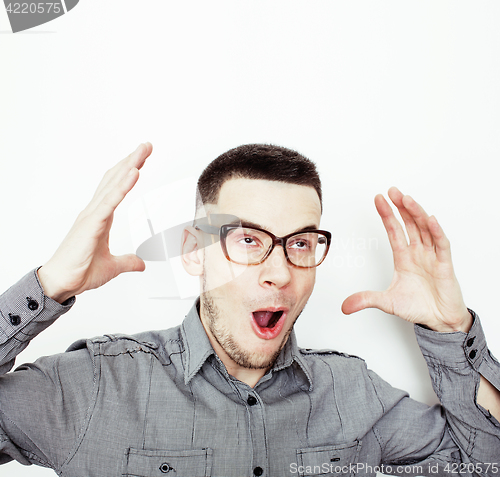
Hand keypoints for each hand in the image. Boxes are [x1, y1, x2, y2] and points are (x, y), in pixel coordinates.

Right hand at [37, 143, 152, 303]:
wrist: (60, 283)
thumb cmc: (79, 272)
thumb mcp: (112, 266)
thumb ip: (127, 262)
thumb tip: (141, 263)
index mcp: (100, 217)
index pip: (116, 188)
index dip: (129, 172)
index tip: (141, 159)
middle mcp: (95, 211)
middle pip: (115, 179)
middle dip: (132, 160)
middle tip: (146, 145)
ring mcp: (92, 215)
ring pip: (114, 184)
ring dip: (130, 165)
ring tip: (142, 150)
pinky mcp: (91, 224)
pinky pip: (110, 201)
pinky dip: (123, 186)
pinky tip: (134, 172)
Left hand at [341, 187, 471, 332]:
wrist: (440, 321)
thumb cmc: (418, 307)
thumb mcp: (387, 302)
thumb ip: (366, 300)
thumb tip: (344, 306)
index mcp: (404, 258)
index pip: (394, 231)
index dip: (387, 215)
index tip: (378, 199)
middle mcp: (418, 253)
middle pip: (409, 224)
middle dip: (400, 207)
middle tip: (392, 191)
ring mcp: (432, 257)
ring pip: (424, 229)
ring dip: (416, 213)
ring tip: (406, 199)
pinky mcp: (445, 265)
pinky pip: (441, 244)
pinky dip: (436, 231)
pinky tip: (429, 218)